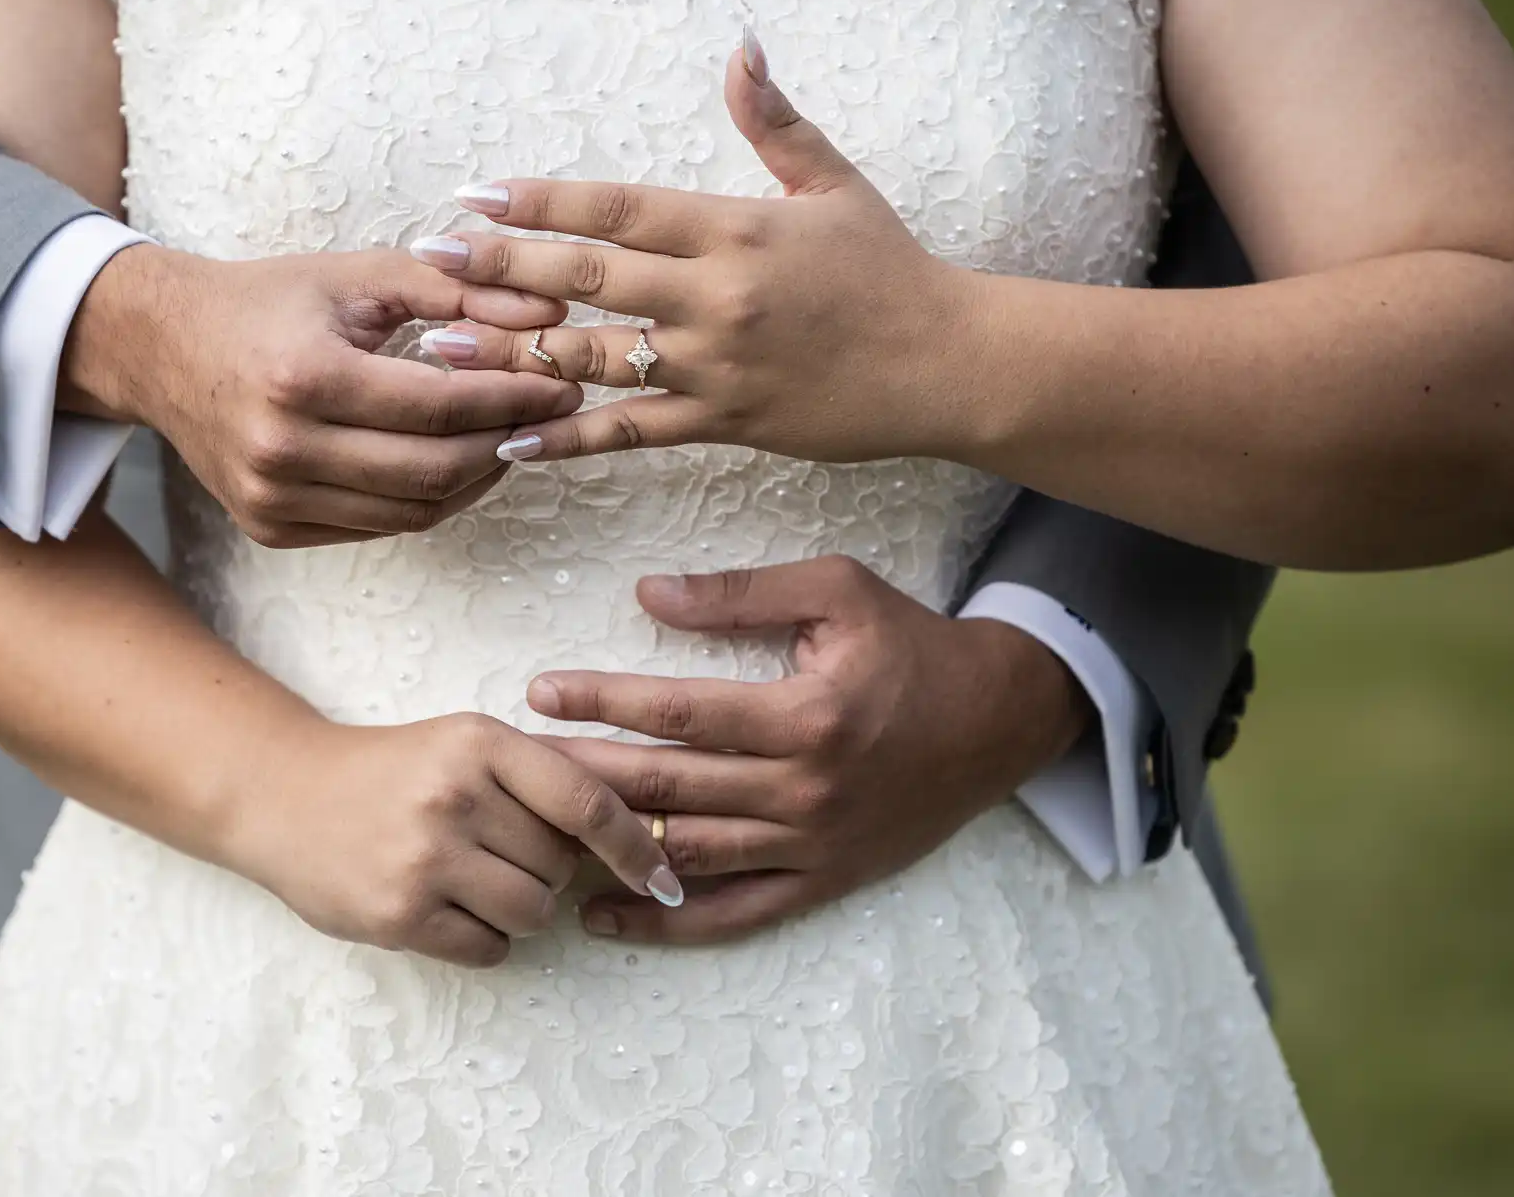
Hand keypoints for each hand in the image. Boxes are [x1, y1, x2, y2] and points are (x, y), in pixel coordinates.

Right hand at [61, 243, 584, 547]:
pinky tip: (453, 464)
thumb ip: (455, 289)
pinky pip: (377, 526)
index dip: (512, 399)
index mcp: (303, 376)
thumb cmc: (265, 303)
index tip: (561, 384)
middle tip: (549, 417)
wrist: (159, 347)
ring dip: (476, 481)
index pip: (439, 407)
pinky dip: (426, 501)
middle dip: (506, 445)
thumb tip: (549, 314)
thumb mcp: (356, 275)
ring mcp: (271, 498)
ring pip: (413, 512)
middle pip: (434, 471)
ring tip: (508, 437)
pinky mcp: (269, 527)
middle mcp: (282, 448)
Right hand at [219, 713, 683, 966]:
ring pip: (533, 912)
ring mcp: (425, 858)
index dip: (635, 846)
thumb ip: (539, 775)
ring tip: (476, 882)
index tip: (664, 878)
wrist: (283, 794)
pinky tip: (447, 909)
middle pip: (561, 865)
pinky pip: (489, 948)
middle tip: (498, 853)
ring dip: (522, 910)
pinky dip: (484, 938)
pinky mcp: (399, 915)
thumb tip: (640, 823)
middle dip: (548, 870)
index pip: (585, 801)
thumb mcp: (464, 745)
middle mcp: (455, 797)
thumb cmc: (392, 770)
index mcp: (480, 744)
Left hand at [409, 30, 980, 465]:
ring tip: (441, 350)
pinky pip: (632, 434)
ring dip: (513, 354)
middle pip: (589, 280)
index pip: (619, 209)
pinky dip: (570, 440)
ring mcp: (717, 367)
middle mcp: (717, 297)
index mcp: (735, 228)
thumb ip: (774, 121)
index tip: (478, 198)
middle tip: (433, 261)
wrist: (948, 364)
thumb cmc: (890, 269)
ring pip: (596, 359)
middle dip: (503, 270)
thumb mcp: (834, 182)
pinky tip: (511, 441)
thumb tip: (739, 49)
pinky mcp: (725, 425)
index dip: (542, 203)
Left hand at [529, 557, 1091, 942]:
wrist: (999, 718)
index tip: (541, 692)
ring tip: (536, 830)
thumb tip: (648, 593)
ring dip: (609, 845)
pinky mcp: (823, 881)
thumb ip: (742, 592)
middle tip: (513, 762)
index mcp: (804, 715)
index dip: (604, 701)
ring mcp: (812, 844)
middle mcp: (804, 789)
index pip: (679, 713)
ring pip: (690, 853)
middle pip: (669, 789)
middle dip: (583, 774)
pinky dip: (667, 924)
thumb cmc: (913, 645)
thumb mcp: (838, 590)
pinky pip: (734, 914)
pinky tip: (605, 916)